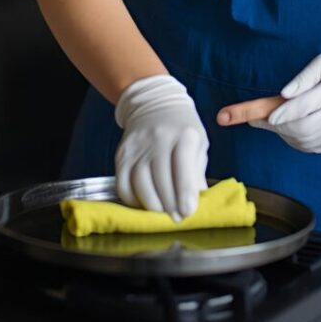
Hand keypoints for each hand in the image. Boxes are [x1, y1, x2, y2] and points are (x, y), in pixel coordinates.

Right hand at [114, 74, 208, 220]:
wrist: (154, 104)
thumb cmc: (182, 128)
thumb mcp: (198, 144)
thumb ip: (197, 172)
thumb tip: (194, 201)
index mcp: (184, 135)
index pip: (183, 168)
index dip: (184, 194)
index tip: (188, 212)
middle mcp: (158, 139)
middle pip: (161, 181)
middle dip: (170, 206)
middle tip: (177, 217)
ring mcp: (137, 146)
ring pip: (140, 186)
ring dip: (153, 206)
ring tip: (163, 212)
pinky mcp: (121, 155)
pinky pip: (123, 185)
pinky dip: (134, 200)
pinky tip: (145, 203)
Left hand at [234, 43, 320, 152]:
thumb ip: (304, 77)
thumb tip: (283, 95)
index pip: (308, 105)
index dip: (285, 113)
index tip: (266, 116)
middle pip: (304, 128)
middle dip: (278, 126)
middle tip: (257, 117)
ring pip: (305, 141)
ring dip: (283, 133)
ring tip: (272, 119)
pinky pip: (311, 146)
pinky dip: (294, 139)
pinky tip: (289, 127)